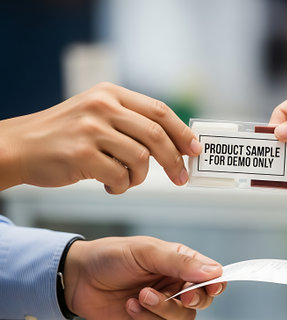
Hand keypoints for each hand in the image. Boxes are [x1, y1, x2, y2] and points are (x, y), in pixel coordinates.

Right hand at [0, 82, 201, 192]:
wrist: (20, 147)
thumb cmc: (66, 136)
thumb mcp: (98, 116)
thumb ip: (131, 123)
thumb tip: (174, 144)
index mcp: (111, 94)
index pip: (159, 111)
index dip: (182, 132)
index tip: (195, 150)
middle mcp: (103, 107)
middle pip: (156, 136)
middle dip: (174, 161)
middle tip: (181, 178)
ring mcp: (91, 130)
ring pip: (140, 159)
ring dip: (139, 177)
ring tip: (126, 179)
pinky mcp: (82, 154)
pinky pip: (120, 177)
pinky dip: (121, 187)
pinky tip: (109, 185)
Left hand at [63, 237, 224, 319]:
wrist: (79, 276)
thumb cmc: (113, 256)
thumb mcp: (148, 252)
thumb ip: (180, 262)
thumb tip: (214, 272)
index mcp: (179, 265)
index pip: (209, 276)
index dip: (216, 282)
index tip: (214, 285)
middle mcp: (174, 286)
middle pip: (202, 301)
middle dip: (195, 299)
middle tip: (183, 294)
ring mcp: (162, 307)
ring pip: (184, 318)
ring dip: (165, 308)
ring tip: (142, 295)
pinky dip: (147, 318)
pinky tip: (130, 305)